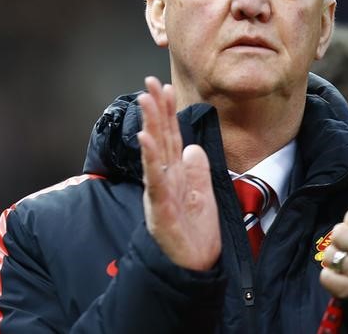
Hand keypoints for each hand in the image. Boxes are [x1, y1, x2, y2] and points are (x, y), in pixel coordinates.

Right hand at [137, 76, 220, 270]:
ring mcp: (161, 191)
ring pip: (154, 152)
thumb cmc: (196, 233)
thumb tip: (192, 147)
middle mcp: (165, 178)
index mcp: (176, 174)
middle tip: (150, 81)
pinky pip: (156, 179)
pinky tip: (146, 138)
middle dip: (156, 108)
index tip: (166, 86)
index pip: (171, 136)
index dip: (168, 111)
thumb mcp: (202, 194)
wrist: (194, 267)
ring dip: (150, 124)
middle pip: (160, 137)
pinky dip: (150, 158)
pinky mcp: (161, 207)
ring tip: (146, 100)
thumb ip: (196, 170)